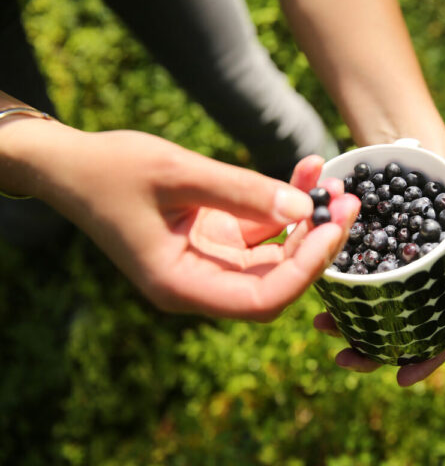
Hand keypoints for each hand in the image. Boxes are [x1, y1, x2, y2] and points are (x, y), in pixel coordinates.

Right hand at [41, 129, 359, 319]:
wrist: (72, 166)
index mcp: (183, 286)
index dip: (305, 270)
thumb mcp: (177, 174)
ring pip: (275, 253)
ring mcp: (209, 262)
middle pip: (277, 280)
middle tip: (349, 200)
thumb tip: (306, 205)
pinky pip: (261, 228)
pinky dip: (283, 203)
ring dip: (307, 217)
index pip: (263, 300)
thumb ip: (242, 191)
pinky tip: (306, 171)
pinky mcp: (214, 239)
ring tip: (331, 178)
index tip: (334, 228)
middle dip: (317, 241)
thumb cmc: (112, 171)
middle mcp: (201, 283)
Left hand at [312, 201, 444, 385]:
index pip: (436, 337)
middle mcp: (412, 291)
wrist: (418, 163)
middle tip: (344, 358)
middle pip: (395, 333)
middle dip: (370, 351)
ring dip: (346, 324)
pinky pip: (348, 283)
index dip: (423, 362)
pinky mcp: (361, 258)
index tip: (401, 380)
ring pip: (368, 312)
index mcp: (441, 295)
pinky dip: (335, 292)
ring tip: (323, 325)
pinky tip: (318, 294)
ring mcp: (385, 277)